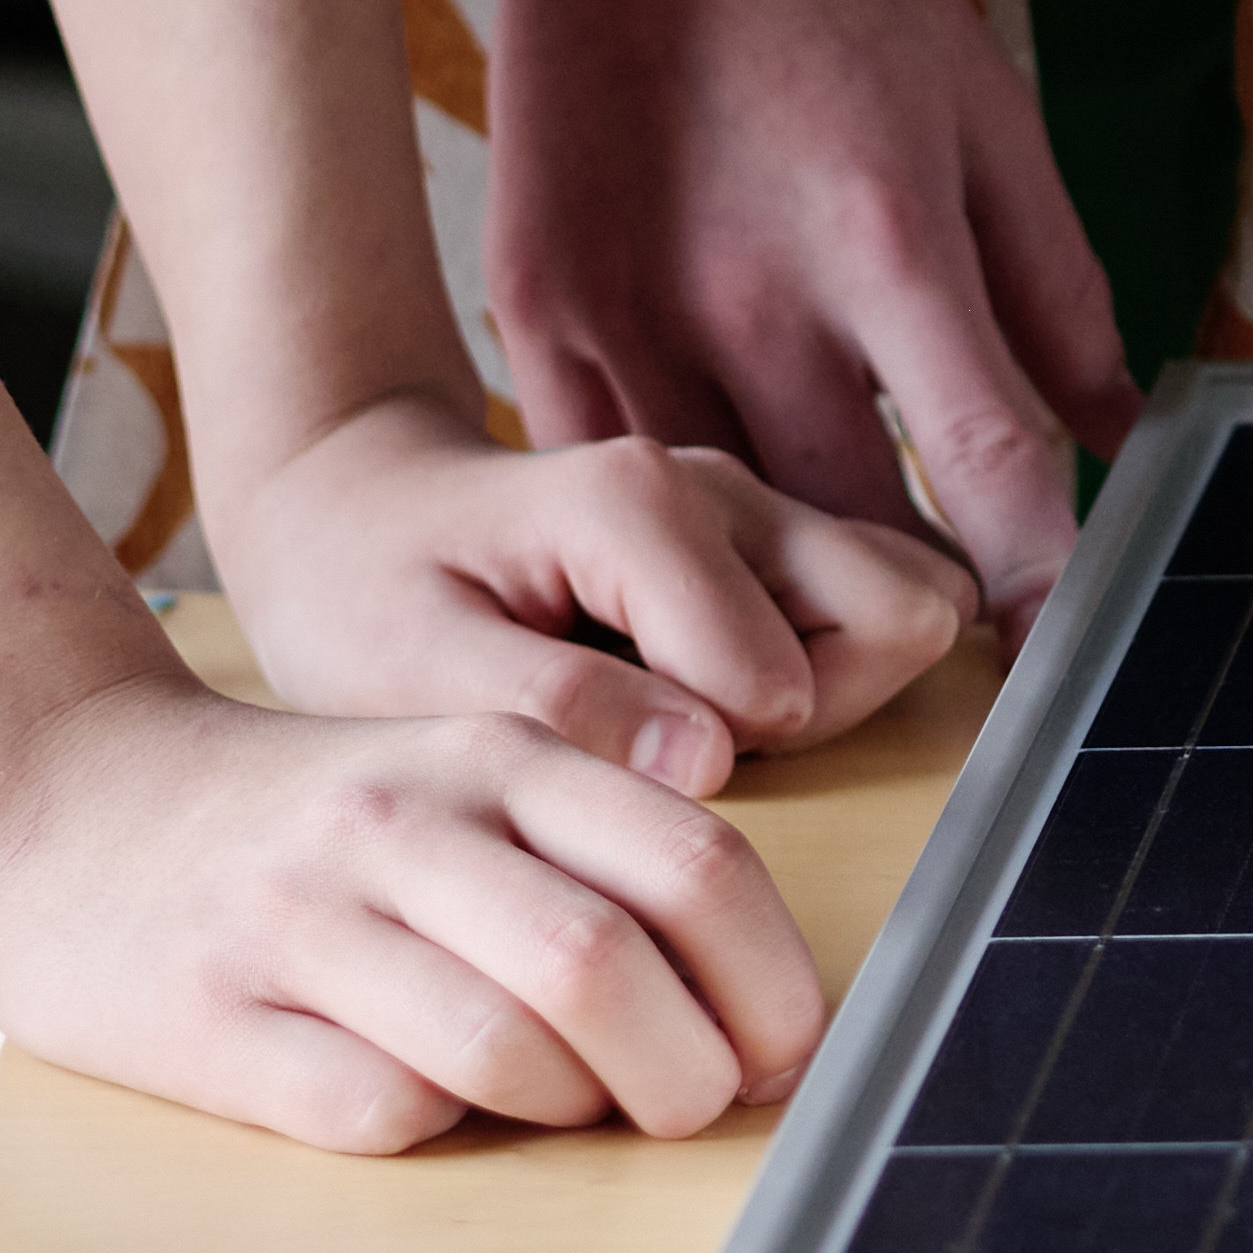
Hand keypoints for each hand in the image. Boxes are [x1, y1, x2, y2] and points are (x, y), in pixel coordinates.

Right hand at [0, 664, 829, 1154]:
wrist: (56, 795)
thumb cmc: (305, 813)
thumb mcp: (461, 774)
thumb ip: (597, 851)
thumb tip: (754, 1001)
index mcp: (496, 756)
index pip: (696, 864)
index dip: (771, 979)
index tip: (786, 1050)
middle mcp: (406, 824)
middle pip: (610, 966)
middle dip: (690, 1072)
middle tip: (694, 1107)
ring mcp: (303, 921)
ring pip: (504, 1048)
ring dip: (571, 1107)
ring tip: (567, 1104)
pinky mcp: (213, 1021)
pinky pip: (376, 1109)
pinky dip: (436, 1129)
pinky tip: (428, 1101)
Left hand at [210, 390, 971, 794]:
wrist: (343, 508)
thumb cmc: (360, 589)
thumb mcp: (411, 667)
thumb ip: (562, 708)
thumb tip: (706, 763)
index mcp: (641, 511)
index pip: (788, 678)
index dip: (720, 754)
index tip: (618, 756)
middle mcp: (726, 490)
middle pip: (897, 617)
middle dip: (823, 711)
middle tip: (684, 734)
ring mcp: (759, 505)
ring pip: (909, 607)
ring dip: (830, 687)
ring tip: (688, 705)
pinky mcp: (773, 533)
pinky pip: (876, 606)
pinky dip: (829, 665)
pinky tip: (710, 682)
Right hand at [456, 0, 1140, 603]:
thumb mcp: (988, 114)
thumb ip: (1055, 288)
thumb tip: (1109, 434)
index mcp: (889, 245)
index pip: (987, 467)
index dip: (1039, 581)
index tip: (1058, 653)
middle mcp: (752, 300)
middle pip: (848, 534)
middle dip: (908, 600)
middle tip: (950, 626)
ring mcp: (627, 315)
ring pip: (712, 531)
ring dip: (775, 580)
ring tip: (821, 601)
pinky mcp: (534, 313)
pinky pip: (608, 471)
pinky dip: (664, 513)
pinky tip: (703, 517)